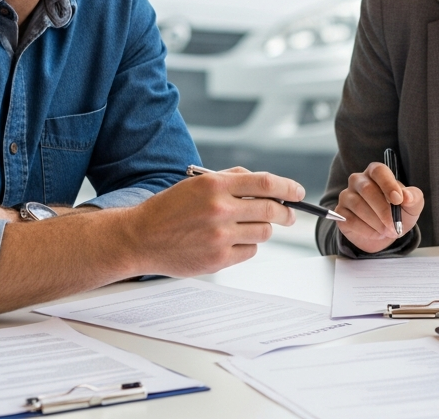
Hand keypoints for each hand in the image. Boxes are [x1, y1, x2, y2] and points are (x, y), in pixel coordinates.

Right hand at [123, 168, 302, 276]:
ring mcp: (219, 236)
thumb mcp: (196, 183)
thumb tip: (267, 185)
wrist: (140, 238)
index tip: (299, 193)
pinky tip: (231, 242)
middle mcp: (219, 209)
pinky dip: (247, 246)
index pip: (266, 183)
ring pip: (264, 232)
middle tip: (289, 215)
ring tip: (245, 227)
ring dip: (262, 229)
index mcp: (215, 184)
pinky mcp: (218, 259)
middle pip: (272, 209)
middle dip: (286, 212)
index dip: (289, 187)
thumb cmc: (169, 209)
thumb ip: (231, 179)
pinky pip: (250, 251)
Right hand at [335, 161, 423, 253]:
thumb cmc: (399, 212)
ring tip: (387, 230)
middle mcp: (358, 180)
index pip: (378, 171)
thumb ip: (413, 197)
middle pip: (367, 189)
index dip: (388, 184)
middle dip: (383, 210)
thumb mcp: (412, 205)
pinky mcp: (340, 212)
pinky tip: (375, 233)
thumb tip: (406, 196)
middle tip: (394, 225)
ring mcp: (346, 195)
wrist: (386, 233)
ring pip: (358, 206)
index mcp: (376, 172)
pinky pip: (349, 220)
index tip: (398, 200)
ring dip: (376, 222)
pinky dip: (366, 230)